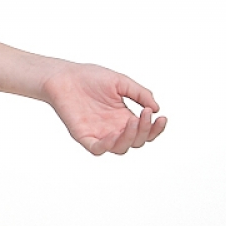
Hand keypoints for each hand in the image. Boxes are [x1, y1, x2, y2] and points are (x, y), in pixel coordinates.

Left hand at [40, 62, 166, 154]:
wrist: (64, 76)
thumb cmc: (90, 77)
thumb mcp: (121, 82)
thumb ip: (139, 94)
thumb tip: (156, 109)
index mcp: (124, 117)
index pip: (145, 131)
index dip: (155, 128)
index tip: (161, 117)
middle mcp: (113, 128)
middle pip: (136, 141)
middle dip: (145, 131)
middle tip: (144, 114)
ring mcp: (99, 133)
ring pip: (121, 148)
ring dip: (130, 138)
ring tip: (132, 122)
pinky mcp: (83, 136)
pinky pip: (97, 149)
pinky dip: (108, 145)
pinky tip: (115, 134)